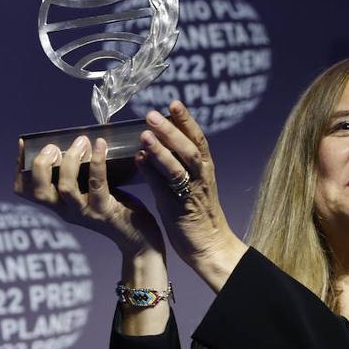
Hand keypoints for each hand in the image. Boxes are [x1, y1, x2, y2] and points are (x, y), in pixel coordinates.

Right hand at [14, 135, 164, 255]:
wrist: (138, 239)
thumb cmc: (115, 207)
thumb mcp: (90, 191)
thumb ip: (80, 173)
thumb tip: (78, 140)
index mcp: (58, 204)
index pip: (26, 191)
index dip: (20, 168)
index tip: (24, 145)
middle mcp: (66, 211)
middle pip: (40, 192)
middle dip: (41, 165)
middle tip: (53, 147)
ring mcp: (85, 213)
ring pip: (66, 188)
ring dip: (71, 160)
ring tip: (81, 142)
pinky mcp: (105, 211)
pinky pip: (97, 184)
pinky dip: (97, 162)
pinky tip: (100, 145)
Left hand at [136, 101, 243, 271]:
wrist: (209, 245)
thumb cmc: (197, 212)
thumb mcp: (192, 183)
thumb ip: (178, 163)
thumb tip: (155, 143)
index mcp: (206, 169)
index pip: (198, 139)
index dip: (186, 121)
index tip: (174, 103)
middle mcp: (201, 178)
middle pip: (189, 149)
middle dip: (171, 130)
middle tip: (151, 115)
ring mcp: (191, 194)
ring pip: (178, 168)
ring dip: (160, 150)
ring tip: (144, 135)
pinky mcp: (178, 210)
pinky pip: (164, 188)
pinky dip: (151, 173)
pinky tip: (139, 160)